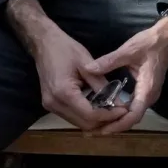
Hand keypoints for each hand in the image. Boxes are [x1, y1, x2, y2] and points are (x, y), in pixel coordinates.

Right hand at [6, 0, 124, 131]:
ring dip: (95, 120)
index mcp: (64, 93)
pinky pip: (71, 116)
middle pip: (84, 124)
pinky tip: (97, 106)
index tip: (124, 111)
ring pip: (78, 123)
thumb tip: (119, 102)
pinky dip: (85, 115)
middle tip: (120, 112)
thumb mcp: (87, 64)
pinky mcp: (50, 104)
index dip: (109, 116)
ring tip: (111, 110)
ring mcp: (50, 106)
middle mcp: (54, 104)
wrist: (43, 43)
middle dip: (104, 121)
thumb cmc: (65, 49)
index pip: (90, 115)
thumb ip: (102, 85)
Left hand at [85, 17, 167, 134]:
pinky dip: (121, 112)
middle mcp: (150, 96)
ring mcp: (149, 94)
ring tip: (98, 123)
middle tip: (94, 130)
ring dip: (118, 120)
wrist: (167, 36)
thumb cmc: (150, 43)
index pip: (133, 115)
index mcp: (147, 89)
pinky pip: (134, 106)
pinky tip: (108, 109)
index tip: (102, 129)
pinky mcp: (146, 90)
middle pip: (132, 119)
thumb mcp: (128, 50)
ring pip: (133, 114)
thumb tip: (88, 68)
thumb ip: (108, 61)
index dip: (118, 124)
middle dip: (114, 126)